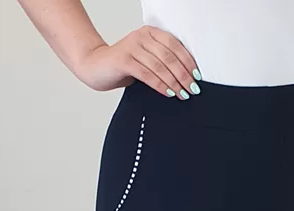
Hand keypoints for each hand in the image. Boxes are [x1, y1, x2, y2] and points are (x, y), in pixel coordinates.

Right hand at [78, 26, 200, 97]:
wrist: (95, 66)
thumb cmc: (123, 65)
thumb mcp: (146, 59)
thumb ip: (162, 62)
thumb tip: (186, 78)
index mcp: (150, 33)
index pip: (175, 45)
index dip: (188, 62)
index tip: (197, 76)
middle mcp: (142, 37)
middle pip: (169, 57)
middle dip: (184, 75)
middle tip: (193, 89)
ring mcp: (132, 47)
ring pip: (160, 66)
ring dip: (174, 83)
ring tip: (183, 94)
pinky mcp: (124, 60)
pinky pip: (147, 74)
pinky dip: (160, 85)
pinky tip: (168, 93)